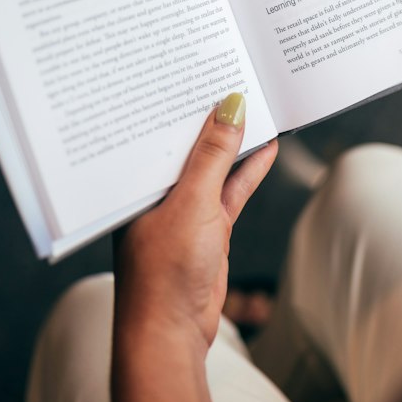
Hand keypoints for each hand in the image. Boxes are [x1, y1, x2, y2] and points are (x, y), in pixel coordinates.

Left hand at [114, 94, 278, 351]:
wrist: (171, 334)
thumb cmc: (163, 272)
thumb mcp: (193, 203)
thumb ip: (213, 155)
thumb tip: (230, 106)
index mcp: (135, 180)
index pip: (158, 129)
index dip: (180, 99)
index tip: (205, 67)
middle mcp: (154, 191)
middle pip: (187, 143)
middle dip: (210, 116)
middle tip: (236, 75)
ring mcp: (182, 209)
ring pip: (212, 165)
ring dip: (234, 142)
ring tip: (259, 105)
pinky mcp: (205, 228)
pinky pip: (228, 190)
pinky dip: (246, 171)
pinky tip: (266, 148)